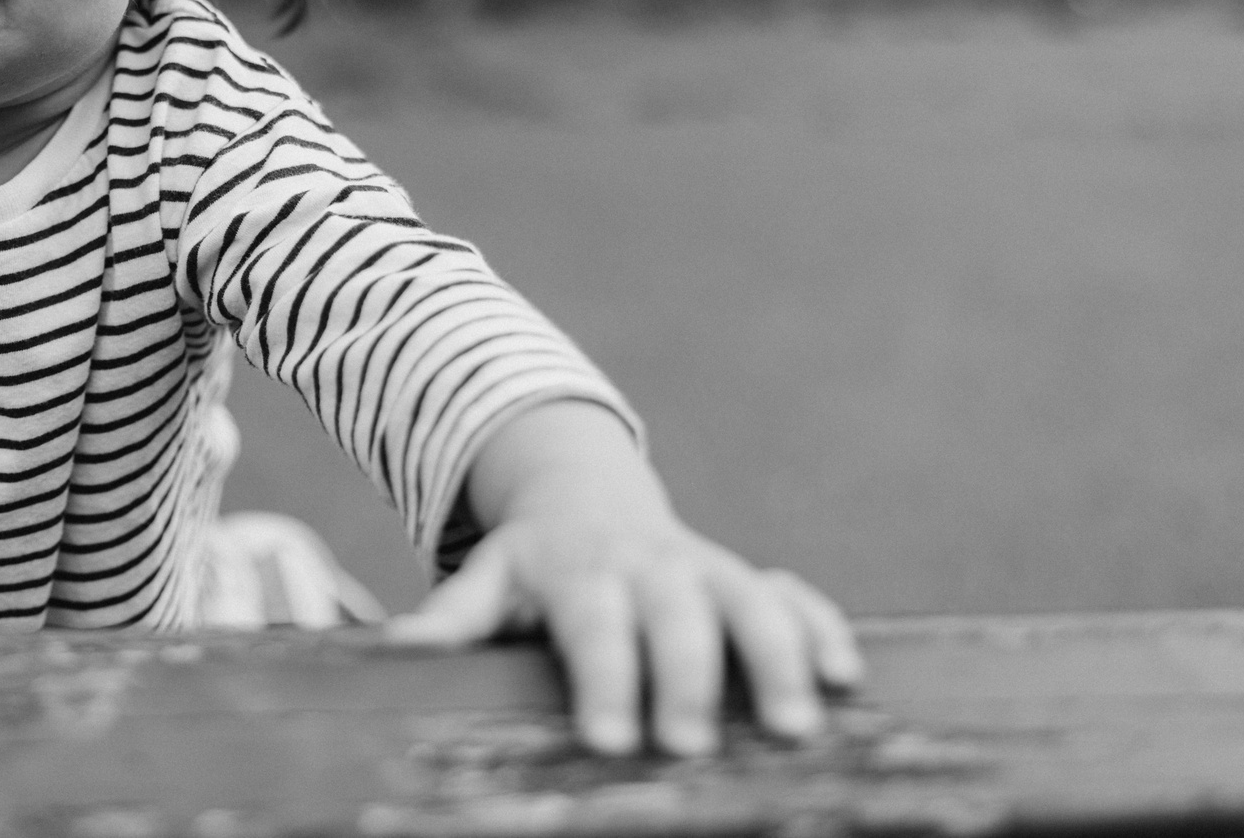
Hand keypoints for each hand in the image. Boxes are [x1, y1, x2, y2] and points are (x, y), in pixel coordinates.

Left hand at [383, 402, 861, 756]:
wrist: (586, 496)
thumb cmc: (535, 562)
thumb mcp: (491, 579)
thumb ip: (454, 616)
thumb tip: (395, 650)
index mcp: (584, 573)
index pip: (593, 627)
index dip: (603, 680)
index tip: (604, 738)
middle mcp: (654, 568)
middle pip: (679, 619)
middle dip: (689, 679)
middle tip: (690, 746)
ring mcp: (709, 571)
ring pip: (754, 603)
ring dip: (779, 660)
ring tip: (796, 729)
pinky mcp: (751, 580)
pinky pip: (797, 597)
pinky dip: (825, 629)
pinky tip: (848, 678)